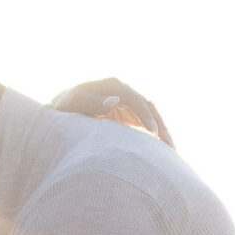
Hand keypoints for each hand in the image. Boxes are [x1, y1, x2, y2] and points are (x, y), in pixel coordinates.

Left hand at [52, 79, 173, 148]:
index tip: (152, 131)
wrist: (63, 112)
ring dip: (162, 131)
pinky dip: (155, 135)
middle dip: (160, 124)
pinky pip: (146, 124)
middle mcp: (123, 91)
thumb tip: (116, 100)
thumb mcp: (74, 103)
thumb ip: (92, 102)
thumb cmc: (65, 108)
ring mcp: (128, 103)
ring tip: (172, 150)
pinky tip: (165, 150)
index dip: (145, 114)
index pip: (135, 98)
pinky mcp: (129, 115)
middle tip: (169, 145)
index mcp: (112, 85)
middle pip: (148, 106)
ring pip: (151, 115)